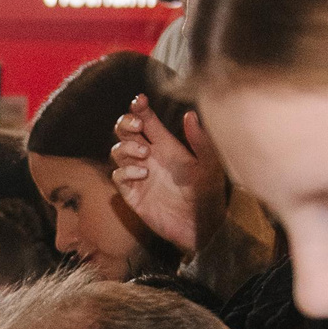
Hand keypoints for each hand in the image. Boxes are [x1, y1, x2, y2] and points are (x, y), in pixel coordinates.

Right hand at [109, 96, 209, 253]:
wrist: (202, 227)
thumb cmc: (209, 195)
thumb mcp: (209, 165)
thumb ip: (200, 140)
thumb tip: (190, 114)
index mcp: (167, 145)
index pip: (146, 120)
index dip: (139, 108)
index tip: (140, 101)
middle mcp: (150, 157)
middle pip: (125, 131)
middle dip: (125, 123)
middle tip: (137, 126)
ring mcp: (139, 175)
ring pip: (118, 151)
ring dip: (126, 147)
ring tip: (144, 154)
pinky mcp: (133, 194)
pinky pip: (118, 177)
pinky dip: (125, 171)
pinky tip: (143, 174)